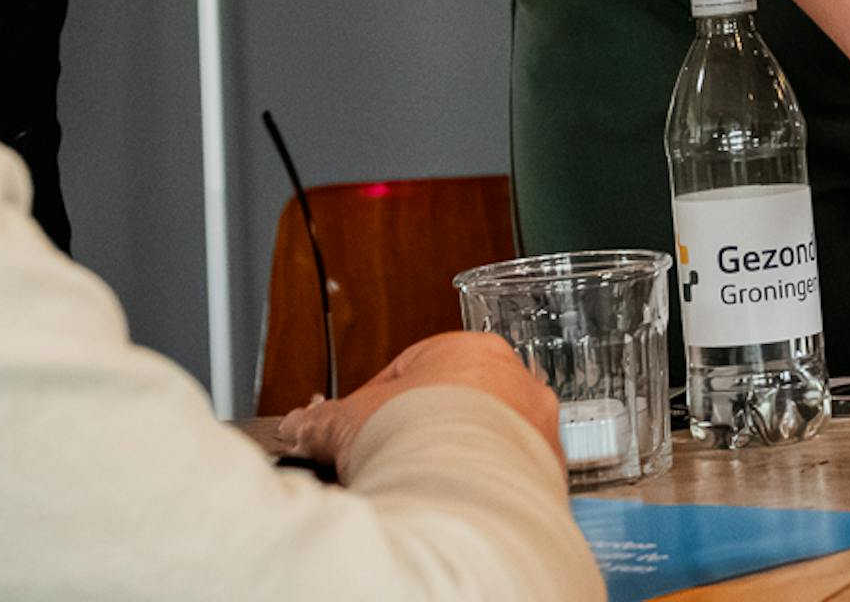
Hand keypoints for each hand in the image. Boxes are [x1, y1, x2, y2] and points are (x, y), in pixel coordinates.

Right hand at [292, 331, 560, 471]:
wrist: (459, 487)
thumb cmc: (414, 435)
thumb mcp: (348, 420)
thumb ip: (322, 421)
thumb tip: (301, 426)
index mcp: (471, 348)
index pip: (417, 369)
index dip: (378, 404)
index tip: (361, 430)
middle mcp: (516, 379)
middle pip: (457, 402)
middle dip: (420, 430)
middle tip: (388, 459)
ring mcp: (538, 424)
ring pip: (488, 437)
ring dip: (454, 457)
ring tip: (419, 484)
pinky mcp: (548, 470)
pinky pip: (509, 473)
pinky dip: (483, 486)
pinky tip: (454, 500)